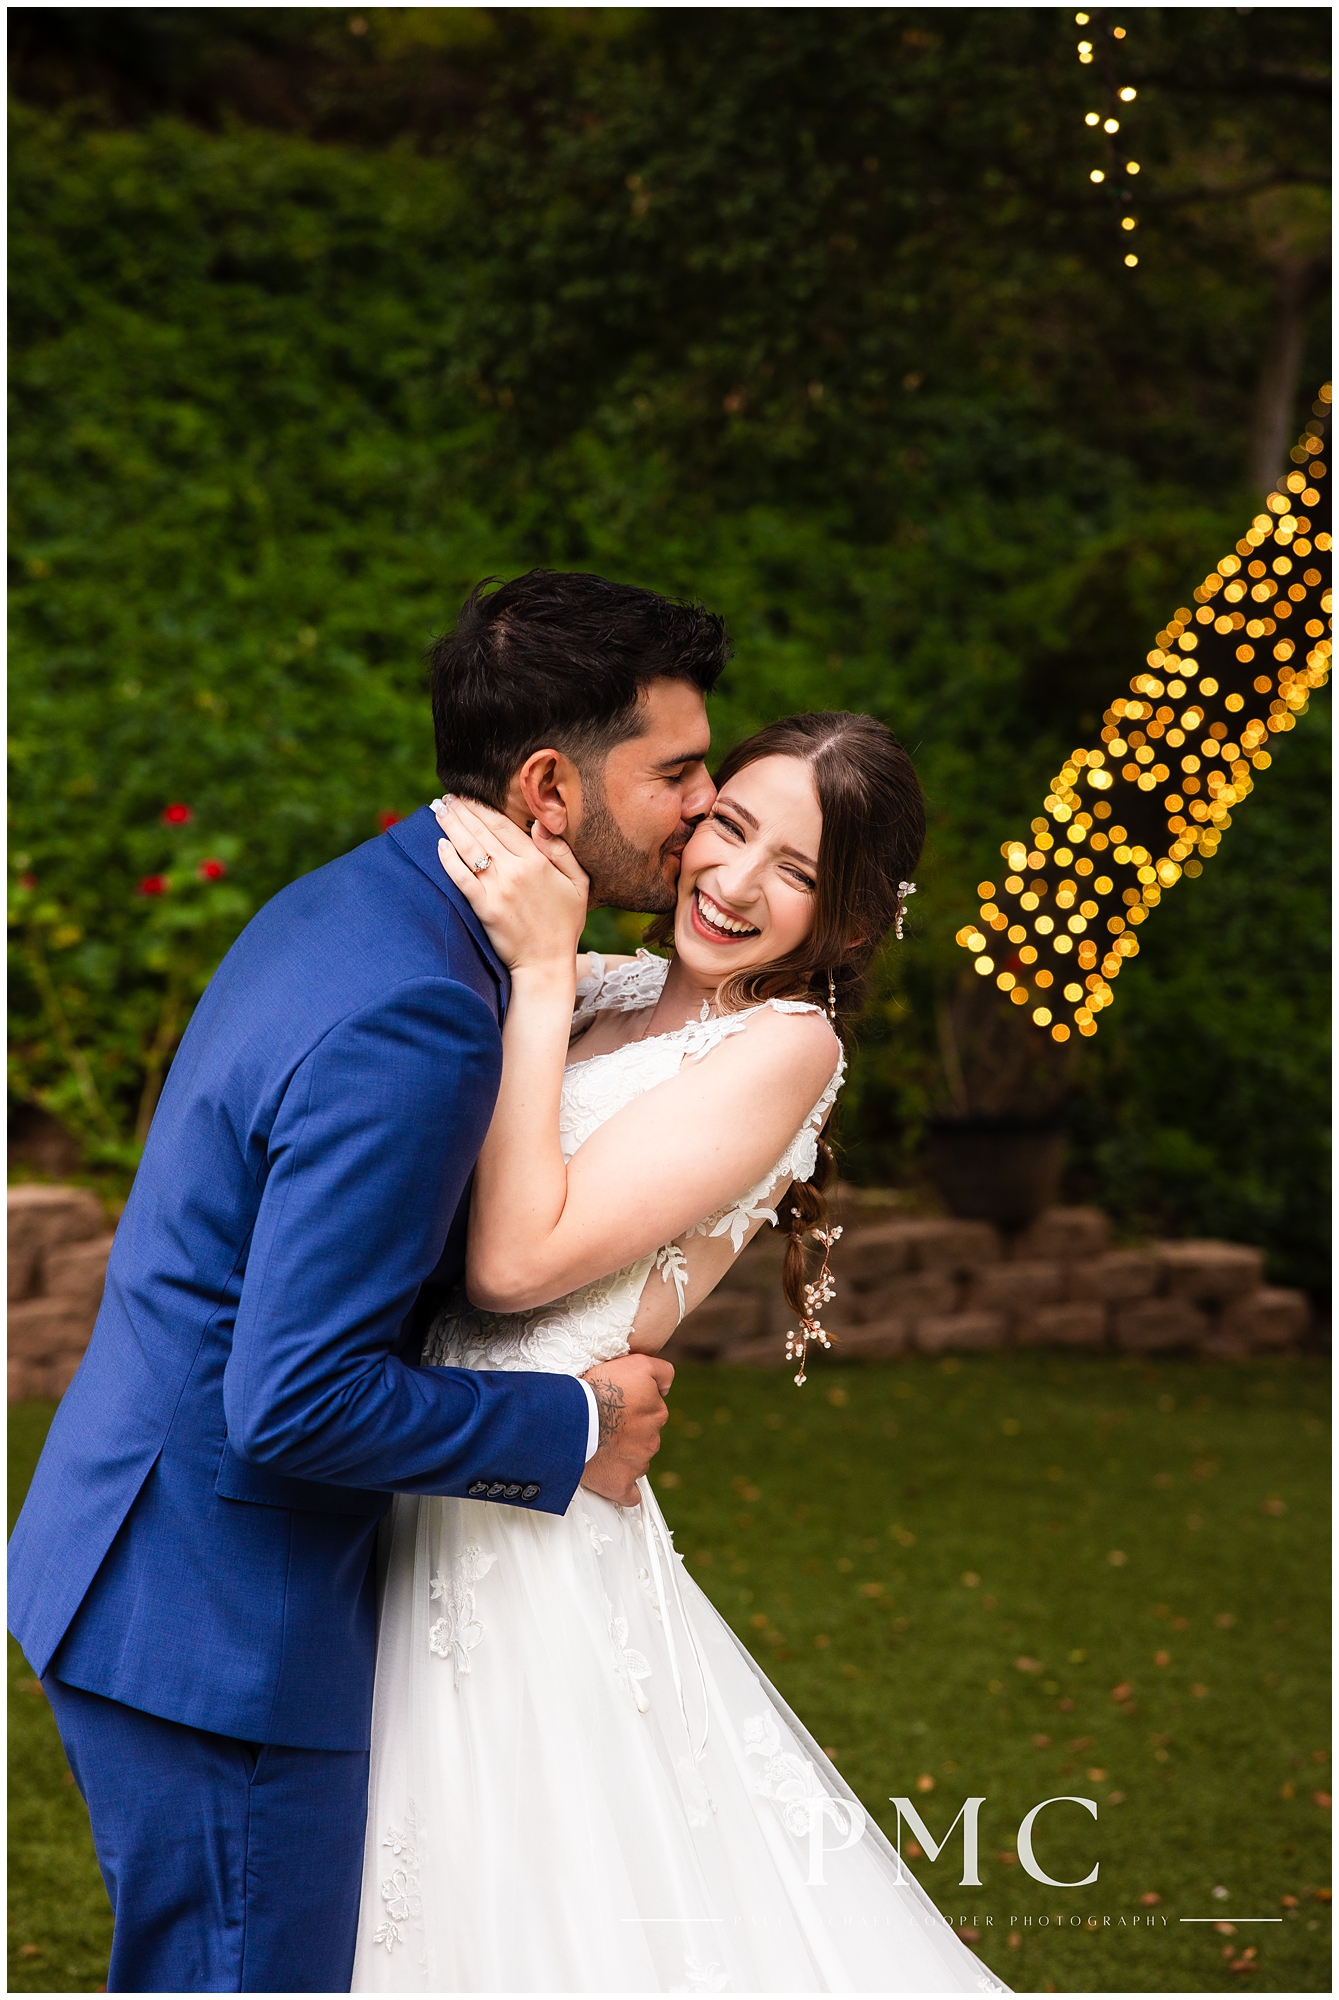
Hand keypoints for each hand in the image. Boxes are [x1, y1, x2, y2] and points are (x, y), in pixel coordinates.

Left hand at [433, 796, 588, 976]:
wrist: (547, 963)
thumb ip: (562, 852)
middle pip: (482, 832)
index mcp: (537, 861)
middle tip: (446, 797)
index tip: (467, 795)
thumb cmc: (564, 924)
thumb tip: (540, 825)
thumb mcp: (578, 883)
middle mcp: (516, 871)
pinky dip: (449, 860)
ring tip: (438, 810)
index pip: (503, 825)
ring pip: (469, 849)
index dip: (482, 807)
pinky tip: (439, 845)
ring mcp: (498, 889)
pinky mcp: (484, 908)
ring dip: (451, 827)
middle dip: (462, 811)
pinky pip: (462, 878)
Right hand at [579, 1353, 673, 1505]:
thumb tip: (667, 1387)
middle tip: (604, 1423)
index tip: (616, 1404)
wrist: (574, 1418)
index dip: (634, 1405)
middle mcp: (652, 1440)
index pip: (653, 1410)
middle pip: (644, 1437)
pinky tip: (614, 1481)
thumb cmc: (600, 1388)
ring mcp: (637, 1464)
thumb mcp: (638, 1363)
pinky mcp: (620, 1484)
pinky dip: (623, 1488)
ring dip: (622, 1455)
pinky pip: (629, 1494)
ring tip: (598, 1445)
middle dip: (629, 1431)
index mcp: (657, 1412)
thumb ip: (662, 1372)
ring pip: (636, 1461)